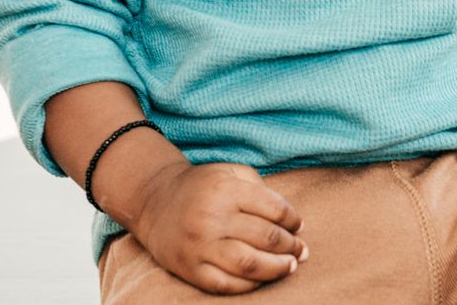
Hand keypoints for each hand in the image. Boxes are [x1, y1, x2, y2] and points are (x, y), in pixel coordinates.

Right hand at [129, 160, 306, 294]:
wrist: (154, 202)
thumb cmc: (202, 186)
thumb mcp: (230, 172)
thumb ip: (260, 189)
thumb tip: (291, 221)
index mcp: (226, 190)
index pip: (274, 209)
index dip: (293, 220)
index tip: (299, 226)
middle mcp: (213, 218)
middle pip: (266, 237)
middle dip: (291, 246)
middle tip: (302, 251)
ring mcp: (200, 246)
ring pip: (250, 264)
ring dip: (277, 268)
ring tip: (290, 266)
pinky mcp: (189, 269)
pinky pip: (226, 284)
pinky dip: (250, 285)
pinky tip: (262, 279)